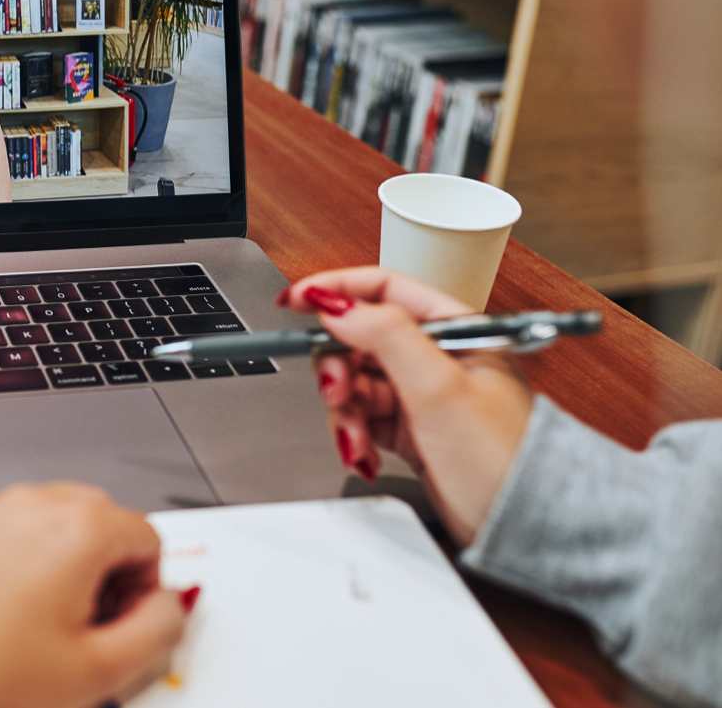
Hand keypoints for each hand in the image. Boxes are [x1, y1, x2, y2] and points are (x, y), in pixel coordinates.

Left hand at [0, 482, 191, 707]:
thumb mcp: (97, 675)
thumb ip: (158, 630)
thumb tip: (169, 606)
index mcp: (73, 530)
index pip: (145, 535)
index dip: (144, 586)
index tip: (122, 619)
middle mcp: (22, 504)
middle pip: (92, 515)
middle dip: (98, 565)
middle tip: (80, 626)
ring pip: (34, 517)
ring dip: (45, 558)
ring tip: (22, 627)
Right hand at [277, 268, 534, 545]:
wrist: (522, 527)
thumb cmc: (505, 459)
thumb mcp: (440, 388)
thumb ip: (387, 337)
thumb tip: (337, 305)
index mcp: (454, 329)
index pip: (384, 290)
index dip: (336, 291)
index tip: (295, 300)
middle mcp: (436, 356)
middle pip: (360, 339)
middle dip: (338, 368)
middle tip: (336, 391)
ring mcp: (422, 393)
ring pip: (355, 382)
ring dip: (346, 412)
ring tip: (357, 440)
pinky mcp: (410, 428)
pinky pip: (363, 416)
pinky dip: (355, 434)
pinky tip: (365, 454)